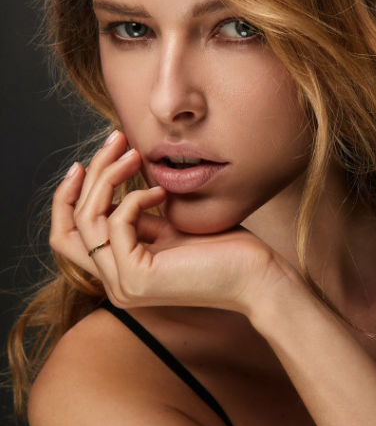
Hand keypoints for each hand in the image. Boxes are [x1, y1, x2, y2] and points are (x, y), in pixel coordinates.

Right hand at [50, 130, 290, 315]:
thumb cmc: (225, 248)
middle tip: (115, 139)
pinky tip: (162, 191)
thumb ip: (138, 213)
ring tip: (137, 153)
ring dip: (108, 177)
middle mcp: (115, 285)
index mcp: (120, 273)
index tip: (86, 159)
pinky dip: (135, 198)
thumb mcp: (170, 224)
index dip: (68, 195)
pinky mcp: (137, 279)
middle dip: (90, 174)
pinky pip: (117, 224)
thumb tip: (111, 175)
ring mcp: (123, 286)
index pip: (69, 235)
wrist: (256, 275)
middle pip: (72, 224)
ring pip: (89, 220)